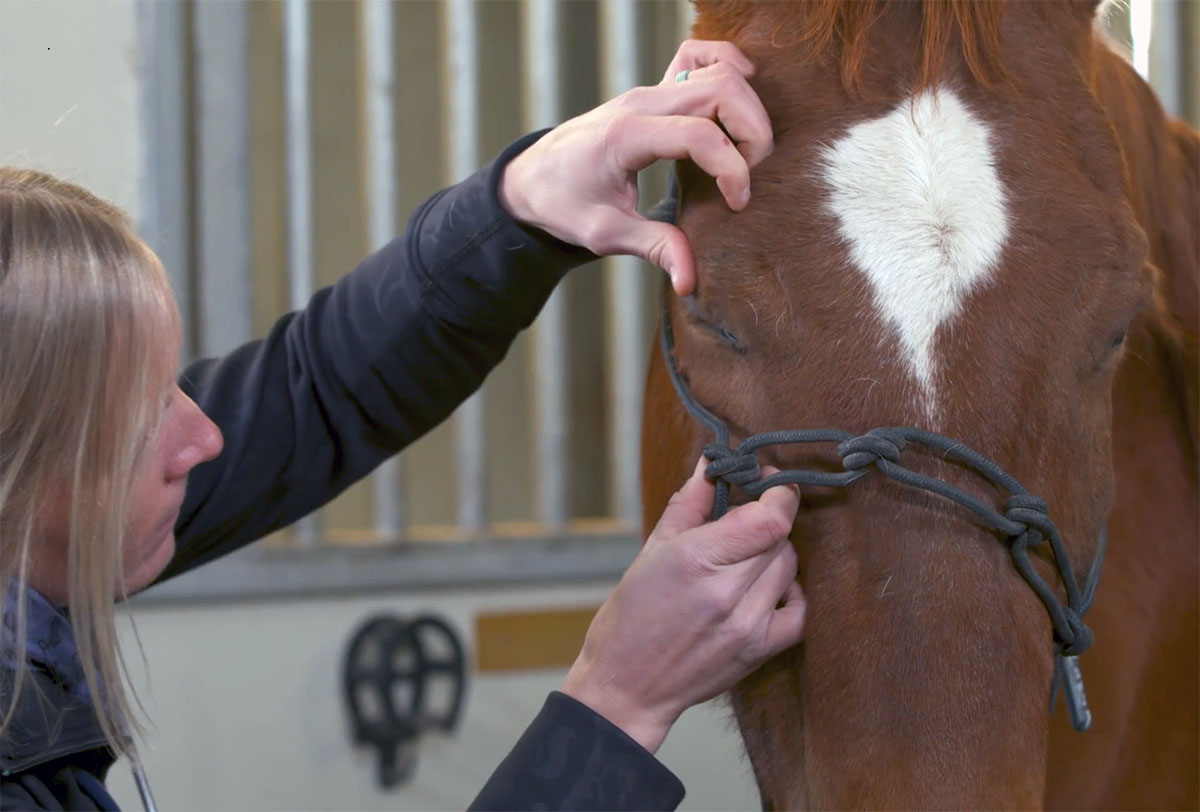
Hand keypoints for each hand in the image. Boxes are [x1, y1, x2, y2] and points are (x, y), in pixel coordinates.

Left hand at [498, 40, 773, 295]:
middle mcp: (641, 102)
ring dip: (747, 106)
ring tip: (747, 151)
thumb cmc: (563, 203)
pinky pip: (700, 60)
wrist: (530, 177)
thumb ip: (653, 248)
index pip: (699, 135)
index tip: (738, 204)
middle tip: (753, 174)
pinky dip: (728, 70)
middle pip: (720, 89)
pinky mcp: (654, 92)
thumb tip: (690, 279)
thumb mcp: (604, 234)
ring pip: (717, 71)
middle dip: (752, 131)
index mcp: (627, 136)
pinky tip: (740, 101)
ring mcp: (648, 91)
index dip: (732, 169)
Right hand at [561, 459, 804, 753]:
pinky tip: (766, 588)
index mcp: (697, 559)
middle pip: (780, 538)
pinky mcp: (759, 651)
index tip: (768, 480)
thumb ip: (689, 504)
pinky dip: (789, 592)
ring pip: (788, 568)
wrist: (626, 687)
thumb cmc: (630, 616)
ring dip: (772, 554)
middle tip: (741, 521)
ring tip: (742, 558)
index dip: (779, 492)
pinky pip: (798, 612)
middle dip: (765, 521)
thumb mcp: (651, 550)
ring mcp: (748, 624)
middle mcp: (728, 591)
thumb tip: (712, 464)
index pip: (770, 517)